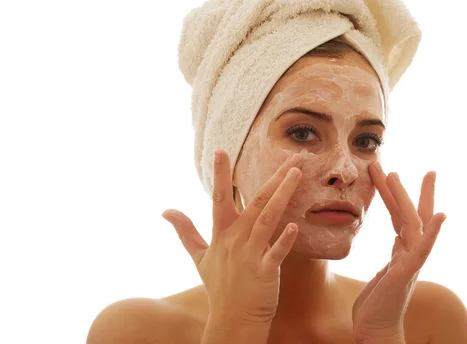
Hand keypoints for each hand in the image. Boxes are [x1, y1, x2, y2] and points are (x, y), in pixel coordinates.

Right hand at [162, 150, 302, 324]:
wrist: (232, 320)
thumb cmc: (219, 286)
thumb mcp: (198, 257)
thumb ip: (185, 231)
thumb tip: (165, 211)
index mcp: (222, 233)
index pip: (219, 197)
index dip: (220, 174)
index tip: (221, 150)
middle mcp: (236, 240)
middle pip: (255, 201)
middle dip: (275, 177)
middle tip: (294, 157)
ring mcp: (250, 255)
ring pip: (268, 218)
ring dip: (282, 195)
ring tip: (297, 174)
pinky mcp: (265, 271)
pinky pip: (276, 252)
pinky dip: (283, 240)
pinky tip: (294, 225)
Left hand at [352, 162, 445, 343]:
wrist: (375, 330)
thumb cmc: (376, 306)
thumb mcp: (383, 272)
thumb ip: (395, 255)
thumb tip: (399, 239)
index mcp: (402, 252)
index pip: (402, 217)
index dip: (399, 195)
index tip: (396, 174)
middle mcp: (410, 254)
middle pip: (413, 215)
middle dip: (412, 191)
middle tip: (429, 170)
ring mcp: (410, 262)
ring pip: (412, 224)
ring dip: (405, 198)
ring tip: (394, 175)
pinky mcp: (406, 273)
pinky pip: (421, 249)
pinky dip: (432, 232)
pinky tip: (441, 215)